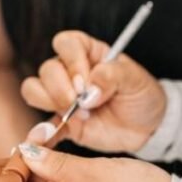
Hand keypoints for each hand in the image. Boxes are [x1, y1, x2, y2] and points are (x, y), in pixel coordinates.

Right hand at [20, 31, 166, 152]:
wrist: (148, 127)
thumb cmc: (141, 95)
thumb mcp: (135, 80)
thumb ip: (112, 76)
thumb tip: (89, 90)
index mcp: (89, 53)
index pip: (66, 43)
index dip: (72, 61)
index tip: (85, 81)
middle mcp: (70, 72)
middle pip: (47, 69)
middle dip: (60, 87)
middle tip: (81, 102)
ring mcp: (63, 97)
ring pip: (34, 91)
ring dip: (48, 103)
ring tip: (77, 116)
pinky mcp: (63, 123)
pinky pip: (41, 127)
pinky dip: (40, 133)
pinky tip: (45, 138)